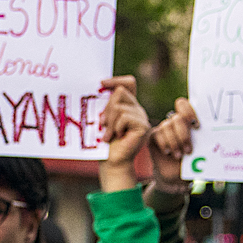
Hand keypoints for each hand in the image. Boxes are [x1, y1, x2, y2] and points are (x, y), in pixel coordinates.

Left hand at [97, 75, 149, 193]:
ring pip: (120, 106)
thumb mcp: (103, 119)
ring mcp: (142, 117)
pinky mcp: (143, 126)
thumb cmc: (105, 144)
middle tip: (103, 124)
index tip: (100, 84)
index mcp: (128, 106)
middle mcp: (137, 109)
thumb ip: (105, 105)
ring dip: (109, 121)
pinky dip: (116, 127)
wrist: (112, 162)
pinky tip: (117, 136)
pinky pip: (125, 116)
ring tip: (108, 134)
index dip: (116, 80)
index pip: (128, 83)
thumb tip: (99, 87)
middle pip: (121, 91)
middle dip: (107, 107)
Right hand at [148, 98, 199, 190]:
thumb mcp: (201, 152)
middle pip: (177, 117)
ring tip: (179, 156)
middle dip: (183, 135)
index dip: (189, 112)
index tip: (197, 127)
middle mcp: (176, 122)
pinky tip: (168, 153)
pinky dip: (165, 144)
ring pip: (167, 126)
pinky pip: (158, 134)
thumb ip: (204, 142)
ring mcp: (164, 128)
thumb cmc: (191, 162)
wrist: (176, 176)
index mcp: (188, 120)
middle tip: (189, 150)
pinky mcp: (154, 136)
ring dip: (174, 142)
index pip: (184, 105)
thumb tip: (214, 139)